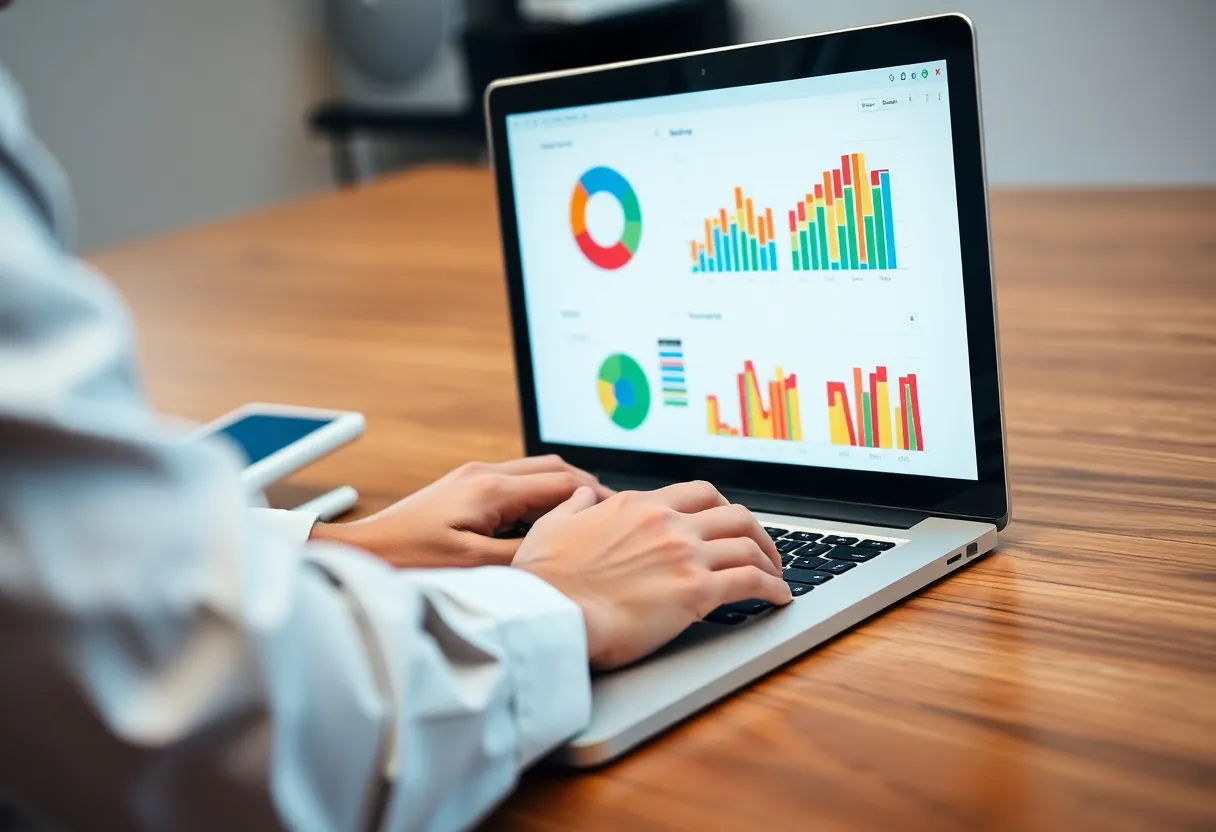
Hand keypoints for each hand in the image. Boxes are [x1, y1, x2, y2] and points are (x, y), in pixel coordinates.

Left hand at [311, 455, 611, 567]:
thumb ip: (523, 556)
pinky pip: (515, 480)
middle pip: (554, 467)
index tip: (619, 515)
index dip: (598, 498)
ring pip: (535, 470)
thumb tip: (563, 554)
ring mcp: (472, 476)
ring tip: (582, 518)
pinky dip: (538, 494)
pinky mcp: (463, 485)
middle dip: (587, 488)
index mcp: (492, 489)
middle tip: (610, 514)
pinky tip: (542, 522)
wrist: (363, 551)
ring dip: (562, 489)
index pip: (563, 483)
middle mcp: (484, 473)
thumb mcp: (473, 567)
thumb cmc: (409, 561)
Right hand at [512, 481, 790, 669]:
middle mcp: (666, 523)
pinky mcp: (696, 591)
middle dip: (755, 530)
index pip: (696, 494)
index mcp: (636, 506)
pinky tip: (779, 598)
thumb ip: (575, 506)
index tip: (727, 524)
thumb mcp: (553, 526)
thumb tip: (584, 495)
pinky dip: (773, 588)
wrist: (548, 612)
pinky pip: (751, 581)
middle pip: (732, 513)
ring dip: (769, 559)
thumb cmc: (544, 578)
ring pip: (748, 543)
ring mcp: (684, 554)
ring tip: (776, 576)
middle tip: (762, 548)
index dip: (720, 508)